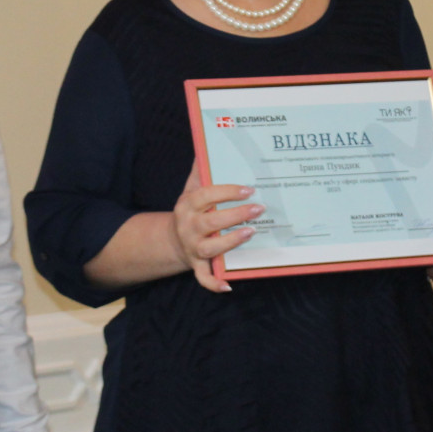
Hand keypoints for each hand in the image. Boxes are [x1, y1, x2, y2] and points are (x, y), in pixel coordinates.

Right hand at [171, 164, 261, 292]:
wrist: (172, 239)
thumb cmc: (190, 210)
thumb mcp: (191, 189)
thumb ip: (200, 170)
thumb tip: (206, 145)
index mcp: (187, 205)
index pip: (206, 196)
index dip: (227, 192)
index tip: (248, 189)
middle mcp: (188, 226)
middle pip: (211, 222)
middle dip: (236, 215)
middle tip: (259, 208)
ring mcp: (192, 247)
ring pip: (210, 248)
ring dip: (230, 242)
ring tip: (251, 232)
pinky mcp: (196, 264)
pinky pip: (203, 277)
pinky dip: (213, 283)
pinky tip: (228, 286)